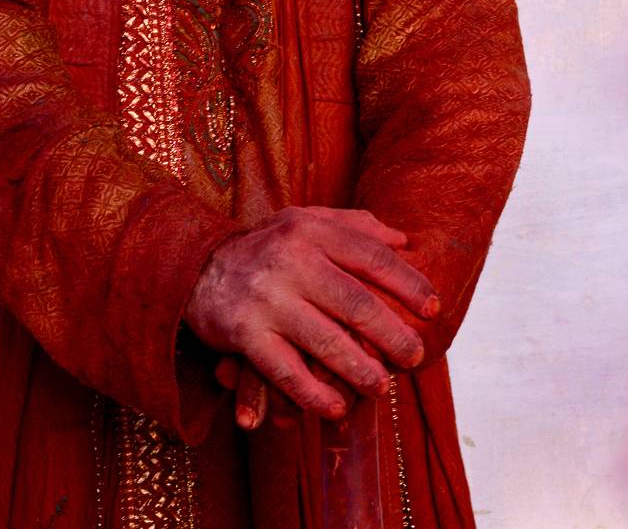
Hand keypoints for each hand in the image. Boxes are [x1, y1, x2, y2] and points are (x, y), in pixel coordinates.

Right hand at [184, 205, 437, 419]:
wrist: (195, 265)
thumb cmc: (267, 245)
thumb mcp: (304, 221)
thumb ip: (353, 226)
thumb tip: (403, 239)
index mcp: (311, 230)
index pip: (370, 256)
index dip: (406, 283)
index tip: (433, 308)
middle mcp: (291, 260)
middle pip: (355, 302)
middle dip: (392, 334)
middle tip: (415, 357)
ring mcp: (267, 298)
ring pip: (324, 341)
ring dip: (359, 370)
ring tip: (382, 387)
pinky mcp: (244, 332)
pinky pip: (285, 370)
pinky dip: (312, 393)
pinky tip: (336, 407)